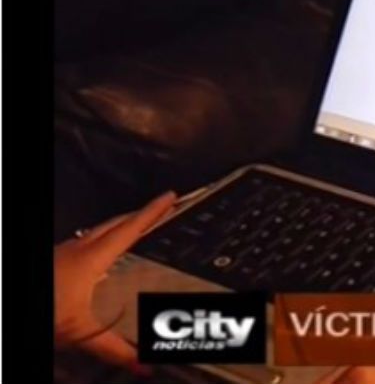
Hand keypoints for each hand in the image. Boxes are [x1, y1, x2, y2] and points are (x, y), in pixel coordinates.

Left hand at [54, 191, 176, 373]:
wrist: (7, 311)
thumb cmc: (41, 311)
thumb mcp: (80, 333)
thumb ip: (115, 349)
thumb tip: (143, 364)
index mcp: (91, 258)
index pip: (130, 229)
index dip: (153, 212)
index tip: (170, 198)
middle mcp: (77, 249)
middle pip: (114, 224)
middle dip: (139, 215)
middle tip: (158, 210)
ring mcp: (62, 252)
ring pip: (97, 232)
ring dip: (118, 227)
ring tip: (133, 230)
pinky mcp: (53, 261)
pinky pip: (84, 243)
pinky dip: (100, 242)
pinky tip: (98, 257)